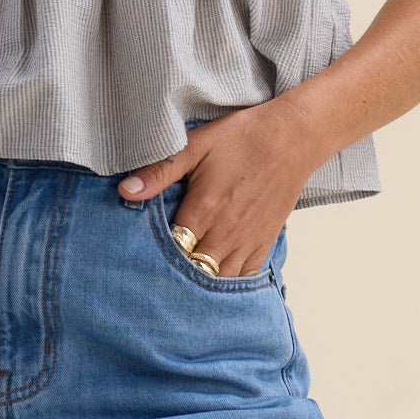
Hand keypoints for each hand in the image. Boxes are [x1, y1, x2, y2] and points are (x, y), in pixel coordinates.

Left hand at [116, 100, 320, 273]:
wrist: (294, 137)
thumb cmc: (243, 137)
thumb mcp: (196, 145)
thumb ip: (160, 171)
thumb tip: (126, 191)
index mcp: (204, 210)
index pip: (170, 249)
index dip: (153, 254)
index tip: (139, 253)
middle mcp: (226, 233)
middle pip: (191, 270)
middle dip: (173, 272)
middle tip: (154, 271)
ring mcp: (247, 241)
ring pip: (218, 279)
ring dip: (199, 280)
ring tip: (180, 278)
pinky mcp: (265, 243)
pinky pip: (244, 277)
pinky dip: (227, 281)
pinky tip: (212, 278)